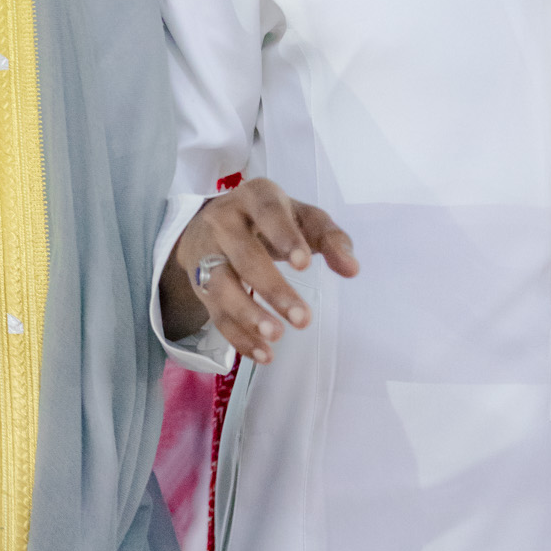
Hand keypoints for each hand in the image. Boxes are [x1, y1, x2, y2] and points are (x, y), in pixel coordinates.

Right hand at [160, 177, 358, 361]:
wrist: (207, 223)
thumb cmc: (268, 220)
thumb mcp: (301, 217)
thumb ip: (330, 238)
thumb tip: (351, 269)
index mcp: (255, 197)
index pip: (268, 214)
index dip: (285, 238)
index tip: (304, 265)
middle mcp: (224, 222)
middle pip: (245, 257)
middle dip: (273, 289)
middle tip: (303, 319)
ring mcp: (207, 254)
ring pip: (221, 286)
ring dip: (248, 315)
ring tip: (276, 337)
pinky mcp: (199, 283)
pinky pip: (215, 313)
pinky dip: (238, 336)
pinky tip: (262, 352)